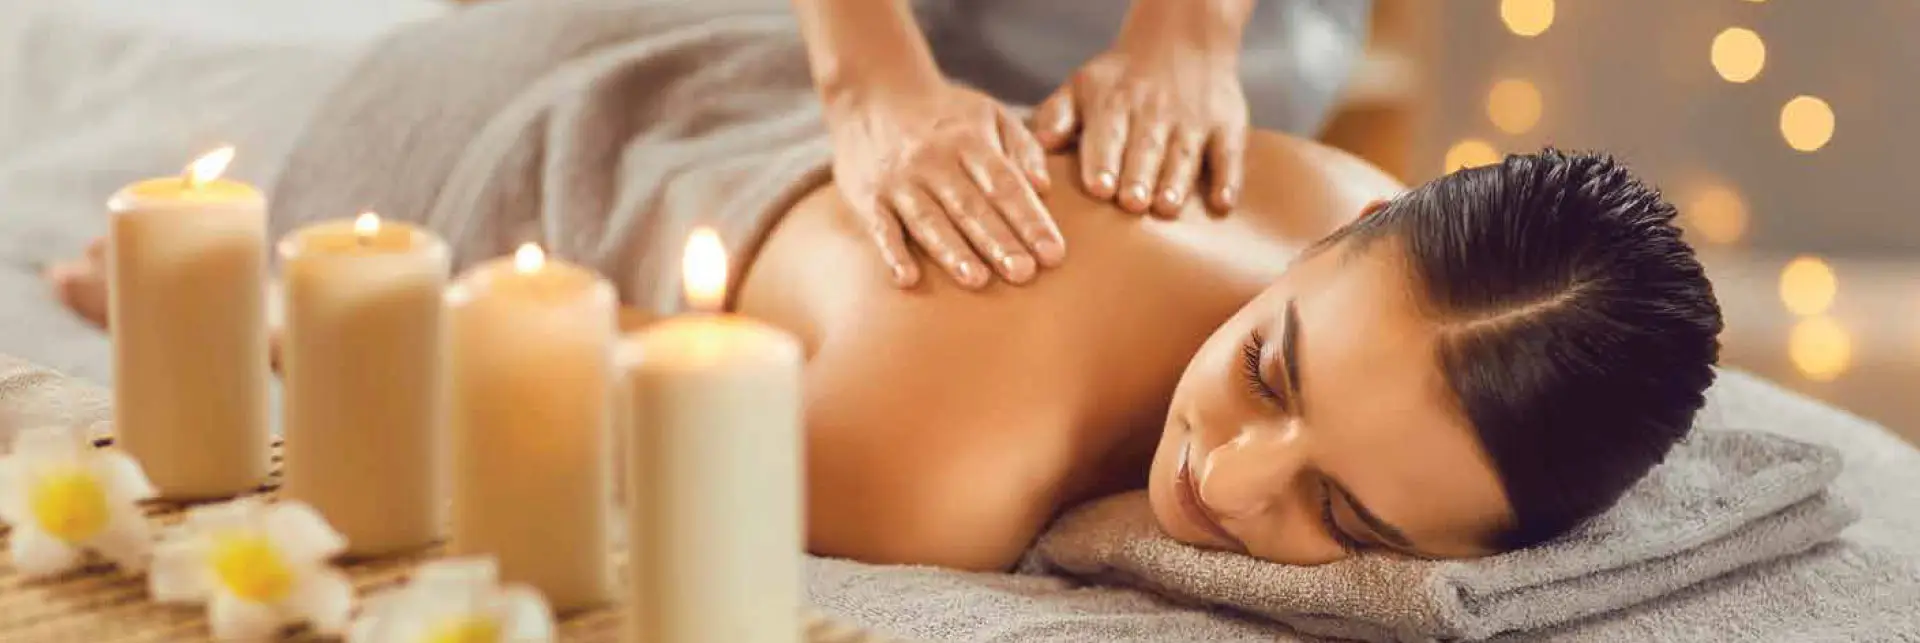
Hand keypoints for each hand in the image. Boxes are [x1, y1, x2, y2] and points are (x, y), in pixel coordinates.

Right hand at [824, 79, 1065, 289]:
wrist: (873, 90)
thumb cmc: (943, 112)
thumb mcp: (990, 114)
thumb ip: (1023, 148)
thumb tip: (1045, 188)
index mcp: (970, 142)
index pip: (1006, 186)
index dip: (1031, 220)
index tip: (1053, 254)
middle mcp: (935, 161)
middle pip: (971, 207)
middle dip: (998, 241)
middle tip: (1024, 273)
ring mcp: (899, 180)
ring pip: (929, 220)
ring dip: (952, 251)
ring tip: (977, 280)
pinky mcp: (868, 196)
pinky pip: (880, 227)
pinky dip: (892, 253)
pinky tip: (906, 279)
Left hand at [1034, 24, 1249, 217]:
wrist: (1182, 40)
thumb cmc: (1119, 80)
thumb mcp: (1081, 86)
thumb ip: (1056, 115)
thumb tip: (1041, 141)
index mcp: (1114, 104)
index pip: (1108, 134)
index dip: (1104, 160)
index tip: (1100, 187)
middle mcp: (1155, 112)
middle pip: (1147, 148)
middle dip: (1139, 175)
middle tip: (1133, 203)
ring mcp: (1194, 120)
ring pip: (1185, 154)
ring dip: (1177, 181)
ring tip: (1167, 206)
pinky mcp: (1227, 127)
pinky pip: (1229, 154)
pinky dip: (1228, 179)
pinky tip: (1222, 204)